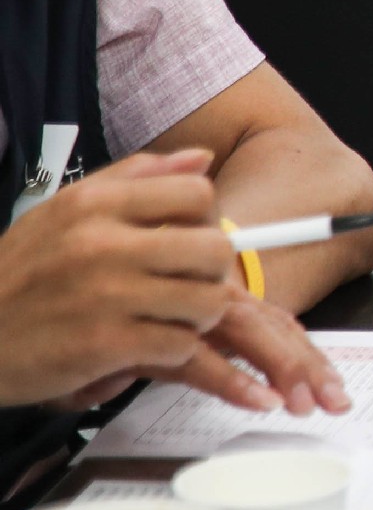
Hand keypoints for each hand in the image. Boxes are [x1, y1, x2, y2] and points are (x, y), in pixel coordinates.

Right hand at [0, 149, 348, 413]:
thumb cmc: (20, 274)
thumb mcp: (64, 211)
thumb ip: (137, 178)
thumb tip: (202, 158)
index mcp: (94, 203)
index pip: (196, 192)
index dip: (204, 218)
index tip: (186, 238)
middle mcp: (102, 243)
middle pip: (215, 248)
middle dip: (211, 272)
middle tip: (186, 284)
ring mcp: (106, 295)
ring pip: (207, 301)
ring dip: (198, 315)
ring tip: (169, 317)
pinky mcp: (106, 345)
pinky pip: (182, 345)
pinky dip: (175, 350)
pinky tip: (147, 345)